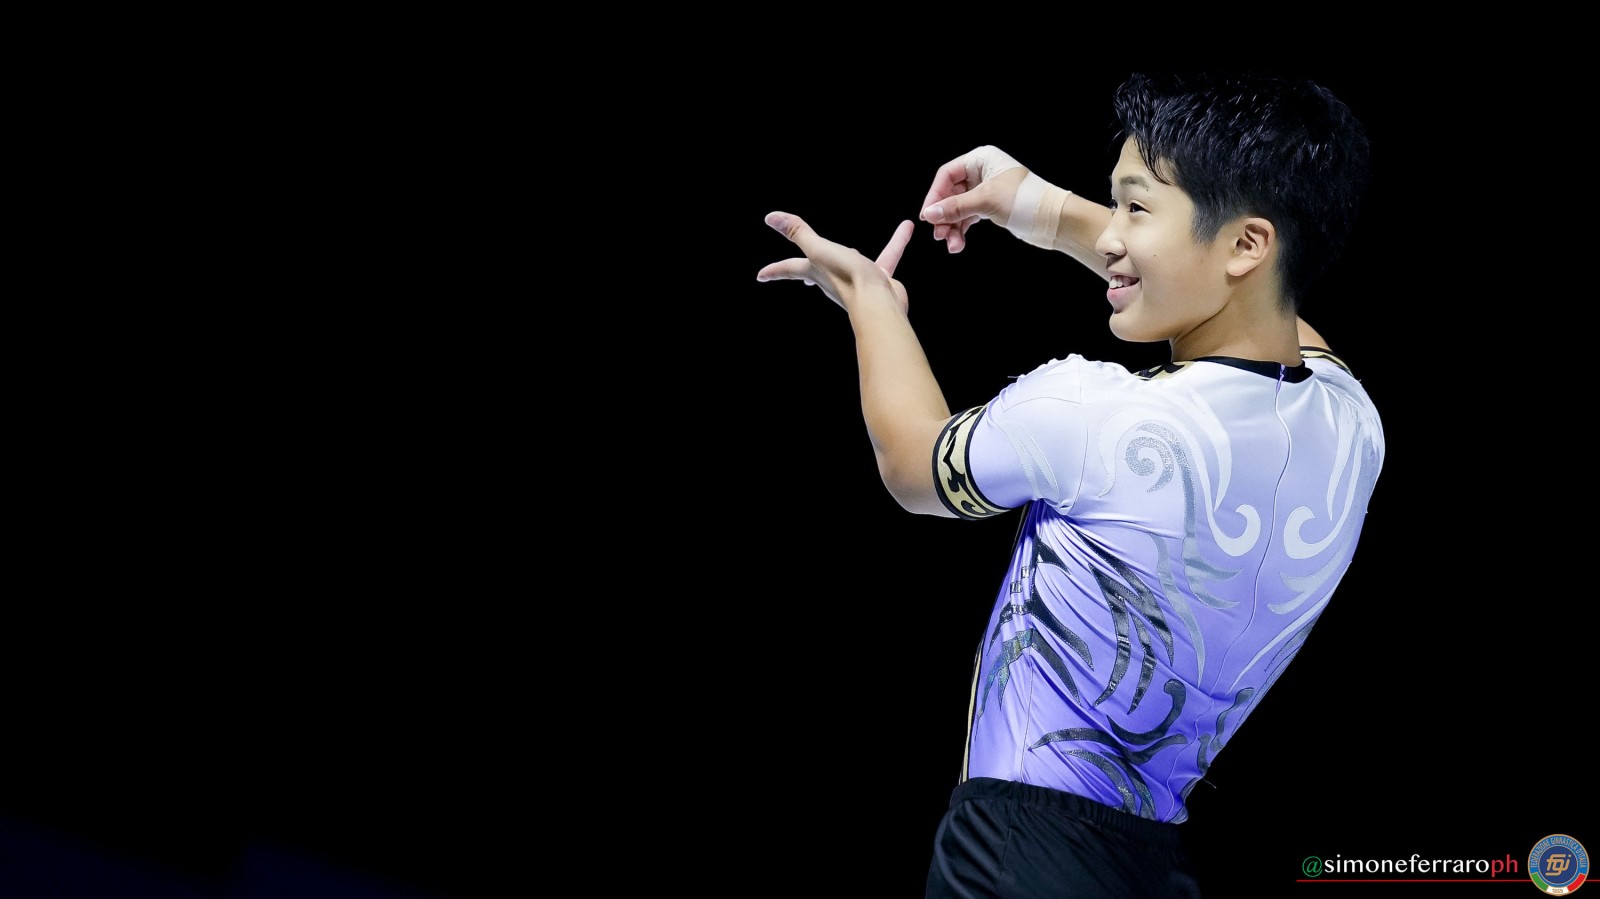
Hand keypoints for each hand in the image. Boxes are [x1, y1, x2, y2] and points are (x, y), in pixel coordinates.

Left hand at [757, 212, 914, 313]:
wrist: (878, 303)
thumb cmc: (846, 278)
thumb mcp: (818, 249)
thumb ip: (798, 232)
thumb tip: (770, 217)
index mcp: (816, 271)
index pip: (789, 268)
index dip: (774, 271)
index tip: (761, 276)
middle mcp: (833, 279)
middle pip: (816, 273)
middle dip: (808, 273)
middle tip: (801, 276)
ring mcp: (856, 282)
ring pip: (853, 264)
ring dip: (853, 257)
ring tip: (853, 253)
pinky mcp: (879, 280)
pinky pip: (887, 256)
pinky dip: (895, 242)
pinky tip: (905, 229)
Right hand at [918, 146, 1030, 253]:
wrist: (1054, 220)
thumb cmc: (1027, 200)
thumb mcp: (986, 201)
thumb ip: (955, 207)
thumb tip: (930, 213)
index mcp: (982, 159)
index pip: (947, 174)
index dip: (935, 195)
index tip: (928, 215)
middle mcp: (983, 172)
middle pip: (951, 193)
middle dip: (944, 215)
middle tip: (939, 234)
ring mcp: (986, 190)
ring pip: (959, 208)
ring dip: (952, 227)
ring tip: (952, 244)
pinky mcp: (991, 206)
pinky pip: (968, 216)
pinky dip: (962, 230)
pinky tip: (959, 243)